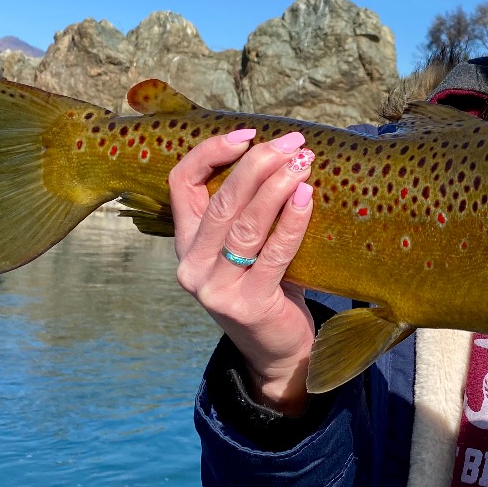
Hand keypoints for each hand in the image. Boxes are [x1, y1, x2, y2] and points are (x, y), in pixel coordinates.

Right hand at [169, 128, 316, 415]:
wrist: (277, 352)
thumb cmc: (267, 286)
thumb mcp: (243, 248)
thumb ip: (246, 210)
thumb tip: (282, 152)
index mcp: (185, 244)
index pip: (180, 183)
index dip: (210, 153)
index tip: (247, 134)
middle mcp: (191, 266)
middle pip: (220, 200)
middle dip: (258, 164)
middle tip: (292, 143)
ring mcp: (216, 288)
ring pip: (245, 224)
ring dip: (277, 186)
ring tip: (303, 163)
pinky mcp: (248, 305)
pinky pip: (273, 253)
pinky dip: (292, 221)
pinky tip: (307, 196)